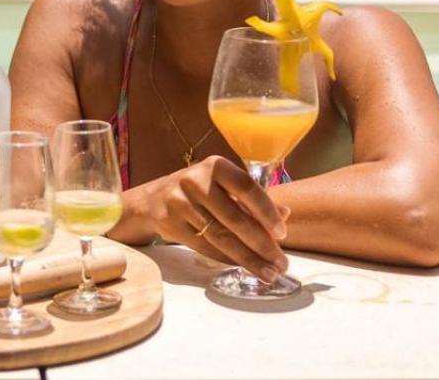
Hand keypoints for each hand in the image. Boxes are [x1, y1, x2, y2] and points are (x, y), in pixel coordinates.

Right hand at [113, 155, 290, 281]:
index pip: (247, 187)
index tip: (282, 233)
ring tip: (268, 272)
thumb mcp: (223, 185)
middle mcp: (195, 181)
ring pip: (221, 238)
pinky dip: (228, 260)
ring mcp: (180, 203)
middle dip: (262, 245)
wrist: (153, 200)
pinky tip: (243, 266)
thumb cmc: (199, 191)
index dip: (266, 211)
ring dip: (248, 259)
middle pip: (235, 219)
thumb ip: (252, 199)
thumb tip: (286, 213)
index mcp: (215, 166)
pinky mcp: (170, 225)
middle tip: (281, 263)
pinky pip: (206, 248)